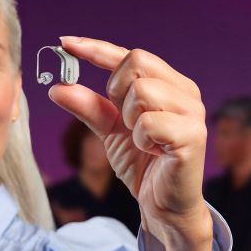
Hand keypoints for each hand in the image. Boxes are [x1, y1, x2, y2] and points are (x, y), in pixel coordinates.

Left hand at [47, 36, 212, 250]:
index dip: (95, 48)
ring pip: (142, 91)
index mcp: (168, 85)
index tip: (64, 43)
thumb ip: (88, 107)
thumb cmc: (144, 165)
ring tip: (141, 139)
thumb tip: (57, 87)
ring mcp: (192, 113)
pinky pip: (150, 123)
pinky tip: (152, 152)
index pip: (129, 54)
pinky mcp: (192, 137)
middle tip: (122, 119)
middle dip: (116, 89)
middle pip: (136, 62)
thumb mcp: (109, 132)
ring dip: (129, 119)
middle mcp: (184, 92)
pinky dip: (141, 139)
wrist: (163, 207)